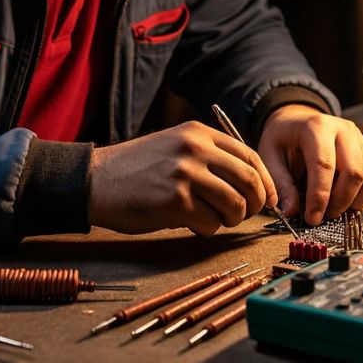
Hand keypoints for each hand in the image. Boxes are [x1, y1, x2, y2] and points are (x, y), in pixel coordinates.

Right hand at [87, 121, 276, 235]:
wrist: (94, 180)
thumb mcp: (175, 147)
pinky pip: (211, 223)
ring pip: (235, 205)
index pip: (250, 156)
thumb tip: (249, 184)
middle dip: (254, 204)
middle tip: (243, 215)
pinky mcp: (175, 201)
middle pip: (249, 181)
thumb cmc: (136, 170)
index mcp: (199, 133)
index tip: (268, 199)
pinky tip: (189, 223)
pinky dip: (205, 229)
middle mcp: (196, 149)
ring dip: (229, 220)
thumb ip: (209, 158)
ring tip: (210, 218)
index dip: (265, 181)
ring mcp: (186, 174)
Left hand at [258, 106, 362, 225]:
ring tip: (333, 209)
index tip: (312, 218)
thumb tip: (291, 211)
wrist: (298, 121)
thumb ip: (281, 184)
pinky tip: (345, 201)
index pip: (323, 164)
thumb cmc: (283, 140)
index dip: (319, 196)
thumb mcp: (270, 156)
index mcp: (316, 127)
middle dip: (339, 202)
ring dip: (354, 202)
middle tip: (322, 217)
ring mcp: (361, 139)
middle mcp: (344, 129)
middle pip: (354, 172)